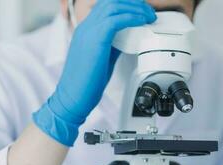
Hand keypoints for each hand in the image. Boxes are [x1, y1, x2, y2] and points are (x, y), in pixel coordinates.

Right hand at [33, 0, 156, 145]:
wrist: (73, 97)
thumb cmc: (87, 81)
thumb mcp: (103, 56)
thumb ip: (114, 43)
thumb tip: (130, 36)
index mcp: (86, 29)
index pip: (107, 6)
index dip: (126, 5)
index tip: (142, 11)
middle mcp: (86, 26)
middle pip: (111, 2)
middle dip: (133, 3)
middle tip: (149, 12)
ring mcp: (88, 32)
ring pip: (113, 6)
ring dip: (135, 8)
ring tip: (149, 16)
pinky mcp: (94, 40)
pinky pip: (115, 20)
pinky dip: (132, 18)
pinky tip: (142, 22)